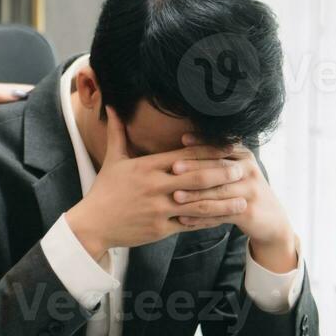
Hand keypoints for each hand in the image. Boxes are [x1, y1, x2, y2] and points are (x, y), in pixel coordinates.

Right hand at [64, 107, 248, 260]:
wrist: (92, 224)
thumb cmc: (104, 191)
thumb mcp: (112, 160)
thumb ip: (117, 133)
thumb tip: (113, 106)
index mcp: (147, 166)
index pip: (185, 155)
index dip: (209, 150)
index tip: (228, 148)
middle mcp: (155, 186)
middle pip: (197, 177)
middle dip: (222, 173)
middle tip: (242, 170)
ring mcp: (159, 209)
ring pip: (198, 203)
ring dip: (223, 201)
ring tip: (244, 199)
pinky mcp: (160, 229)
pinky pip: (190, 224)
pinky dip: (208, 221)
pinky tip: (224, 219)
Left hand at [169, 135, 298, 272]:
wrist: (271, 221)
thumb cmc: (244, 192)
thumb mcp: (237, 171)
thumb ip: (217, 159)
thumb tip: (184, 140)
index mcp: (245, 157)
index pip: (222, 147)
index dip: (202, 142)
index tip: (182, 139)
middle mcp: (249, 172)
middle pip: (219, 168)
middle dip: (195, 167)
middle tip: (173, 168)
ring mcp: (250, 192)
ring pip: (218, 192)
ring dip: (195, 195)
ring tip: (175, 196)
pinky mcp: (249, 213)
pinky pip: (220, 214)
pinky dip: (201, 218)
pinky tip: (183, 219)